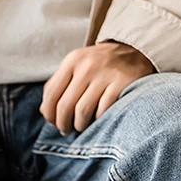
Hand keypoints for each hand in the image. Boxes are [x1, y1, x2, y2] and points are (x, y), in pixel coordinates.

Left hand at [40, 41, 154, 135]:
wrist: (136, 51)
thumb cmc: (101, 65)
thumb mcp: (78, 66)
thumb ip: (59, 85)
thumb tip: (44, 111)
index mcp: (72, 61)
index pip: (51, 95)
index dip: (49, 115)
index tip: (54, 123)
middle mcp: (87, 65)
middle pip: (65, 106)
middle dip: (63, 124)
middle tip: (67, 130)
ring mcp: (105, 74)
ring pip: (82, 112)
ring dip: (80, 125)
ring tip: (82, 127)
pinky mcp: (122, 84)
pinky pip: (103, 111)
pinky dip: (98, 120)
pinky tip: (99, 119)